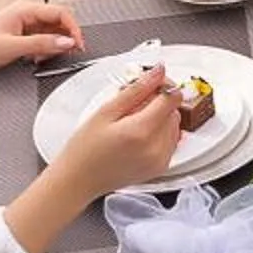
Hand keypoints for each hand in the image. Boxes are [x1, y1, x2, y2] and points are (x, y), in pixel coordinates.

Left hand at [0, 1, 85, 87]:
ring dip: (52, 46)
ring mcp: (22, 27)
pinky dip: (43, 51)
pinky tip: (36, 60)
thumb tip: (67, 42)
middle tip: (68, 54)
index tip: (78, 45)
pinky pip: (41, 42)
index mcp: (24, 9)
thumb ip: (42, 44)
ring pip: (50, 34)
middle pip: (57, 23)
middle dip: (64, 39)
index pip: (60, 13)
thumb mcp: (13, 48)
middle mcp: (24, 14)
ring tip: (44, 59)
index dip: (73, 29)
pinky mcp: (19, 39)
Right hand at [56, 65, 181, 195]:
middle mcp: (156, 148)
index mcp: (142, 131)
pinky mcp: (160, 168)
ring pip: (174, 125)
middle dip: (159, 102)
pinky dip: (160, 132)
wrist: (78, 181)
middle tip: (134, 103)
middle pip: (174, 111)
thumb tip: (158, 72)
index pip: (172, 97)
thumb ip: (136, 89)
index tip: (151, 83)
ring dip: (160, 117)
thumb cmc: (85, 149)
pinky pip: (171, 141)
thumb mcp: (106, 111)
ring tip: (133, 120)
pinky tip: (139, 134)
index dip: (163, 85)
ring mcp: (160, 160)